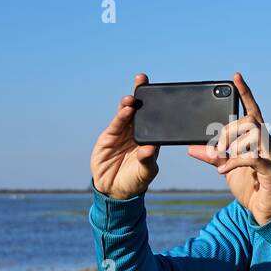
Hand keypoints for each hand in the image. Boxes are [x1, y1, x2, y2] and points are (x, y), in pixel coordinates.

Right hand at [91, 73, 159, 199]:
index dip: (156, 102)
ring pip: (126, 113)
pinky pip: (115, 124)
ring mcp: (122, 133)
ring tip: (132, 98)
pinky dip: (120, 117)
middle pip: (139, 109)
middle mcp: (136, 131)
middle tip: (142, 80)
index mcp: (149, 137)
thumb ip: (147, 161)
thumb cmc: (135, 181)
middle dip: (140, 93)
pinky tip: (125, 110)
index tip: (161, 90)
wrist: (114, 190)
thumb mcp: (146, 172)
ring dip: (128, 103)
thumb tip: (149, 149)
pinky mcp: (109, 137)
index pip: (154, 117)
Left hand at [187, 73, 270, 224]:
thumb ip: (212, 157)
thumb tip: (191, 148)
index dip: (245, 93)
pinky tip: (222, 170)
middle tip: (216, 147)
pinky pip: (253, 158)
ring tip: (220, 158)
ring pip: (255, 134)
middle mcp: (269, 144)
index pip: (253, 110)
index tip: (235, 77)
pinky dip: (233, 162)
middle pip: (250, 120)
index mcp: (259, 139)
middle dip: (228, 129)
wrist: (265, 213)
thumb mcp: (226, 168)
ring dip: (232, 144)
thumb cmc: (250, 187)